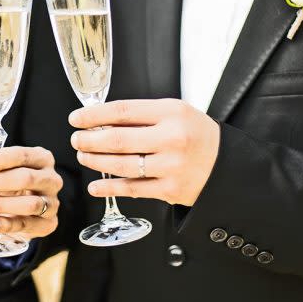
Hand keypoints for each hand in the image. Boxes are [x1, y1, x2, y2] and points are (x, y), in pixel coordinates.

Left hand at [0, 147, 62, 239]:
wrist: (30, 211)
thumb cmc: (16, 185)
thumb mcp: (8, 171)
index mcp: (42, 159)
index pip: (23, 156)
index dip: (0, 159)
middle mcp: (51, 180)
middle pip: (26, 178)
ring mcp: (52, 203)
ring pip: (30, 204)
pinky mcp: (48, 224)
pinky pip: (26, 224)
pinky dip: (6, 224)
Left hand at [69, 99, 219, 206]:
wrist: (226, 164)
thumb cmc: (195, 135)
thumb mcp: (176, 112)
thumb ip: (143, 115)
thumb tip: (101, 120)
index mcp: (171, 113)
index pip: (123, 111)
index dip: (94, 115)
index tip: (76, 118)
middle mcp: (171, 139)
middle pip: (118, 139)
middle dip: (90, 140)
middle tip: (76, 139)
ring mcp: (171, 166)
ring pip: (121, 165)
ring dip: (95, 161)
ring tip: (83, 155)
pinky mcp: (170, 190)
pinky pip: (133, 189)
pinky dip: (110, 187)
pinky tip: (96, 184)